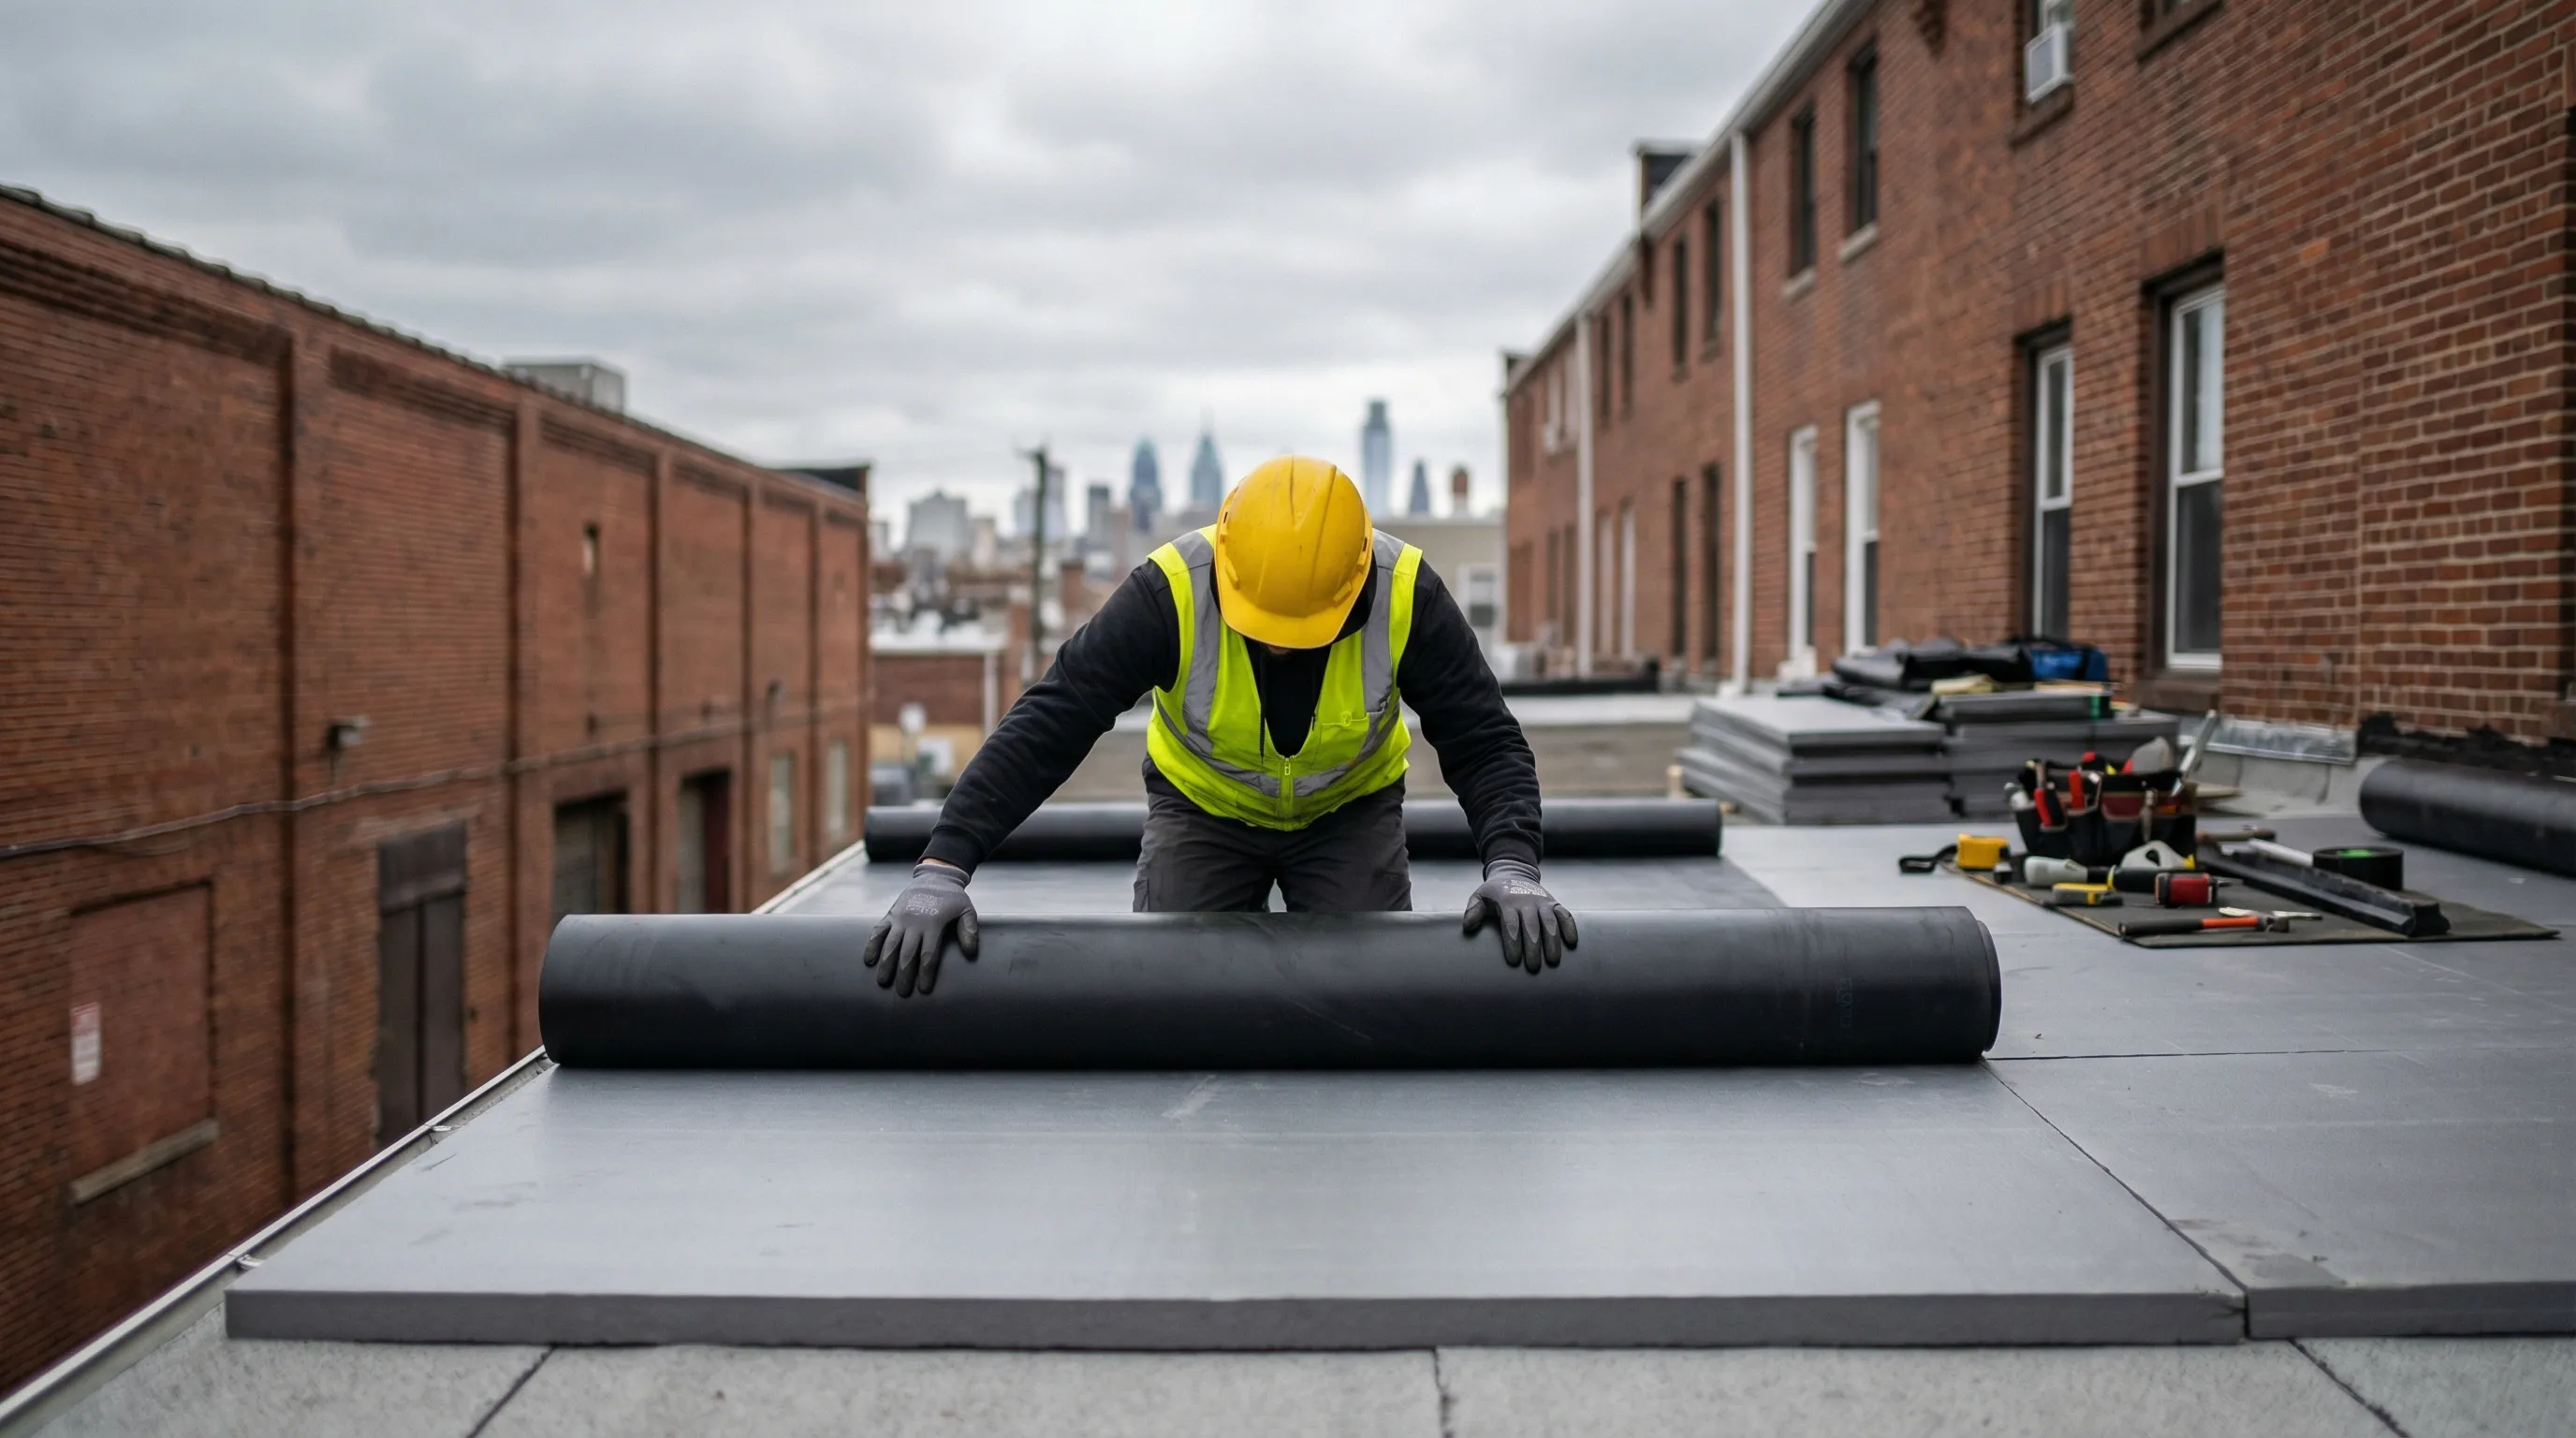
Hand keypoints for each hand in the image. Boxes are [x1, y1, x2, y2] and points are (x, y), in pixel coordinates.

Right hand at [863, 861, 978, 996]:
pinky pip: (878, 931)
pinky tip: (868, 961)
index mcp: (933, 923)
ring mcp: (900, 918)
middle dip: (904, 975)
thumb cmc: (953, 898)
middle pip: (907, 953)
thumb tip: (971, 953)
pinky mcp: (891, 915)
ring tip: (883, 982)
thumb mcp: (967, 910)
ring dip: (886, 964)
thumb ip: (969, 930)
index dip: (925, 973)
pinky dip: (871, 945)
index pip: (928, 954)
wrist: (935, 876)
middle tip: (902, 993)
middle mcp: (914, 922)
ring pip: (890, 944)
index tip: (923, 990)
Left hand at [1463, 859, 1577, 974]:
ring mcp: (1542, 902)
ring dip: (1553, 941)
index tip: (1514, 961)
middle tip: (1534, 968)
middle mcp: (1527, 902)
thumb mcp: (1480, 896)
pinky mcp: (1554, 903)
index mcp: (1508, 902)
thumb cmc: (1495, 893)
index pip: (1511, 924)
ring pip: (1550, 921)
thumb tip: (1468, 926)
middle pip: (1532, 926)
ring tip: (1553, 961)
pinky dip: (1569, 926)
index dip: (1513, 942)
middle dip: (1533, 947)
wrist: (1515, 873)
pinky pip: (1564, 914)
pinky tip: (1572, 943)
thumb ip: (1473, 910)